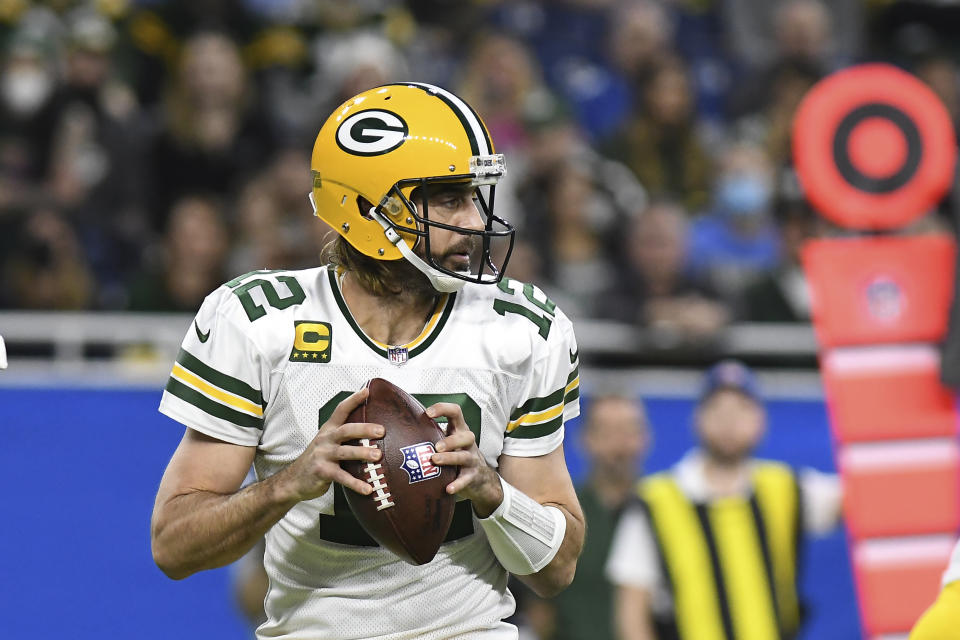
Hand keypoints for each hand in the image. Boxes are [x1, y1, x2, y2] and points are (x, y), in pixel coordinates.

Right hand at [277, 388, 383, 501]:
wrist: (293, 480)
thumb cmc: (317, 460)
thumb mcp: (327, 443)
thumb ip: (345, 437)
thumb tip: (373, 432)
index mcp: (329, 430)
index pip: (341, 410)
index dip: (353, 399)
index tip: (367, 391)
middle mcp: (326, 439)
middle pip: (346, 430)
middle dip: (364, 429)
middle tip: (381, 431)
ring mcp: (323, 455)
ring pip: (345, 452)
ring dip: (362, 453)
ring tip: (378, 456)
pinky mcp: (322, 472)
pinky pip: (342, 477)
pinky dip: (356, 483)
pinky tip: (368, 489)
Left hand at [427, 402, 503, 517]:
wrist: (481, 478)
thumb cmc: (457, 454)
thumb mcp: (449, 441)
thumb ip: (433, 433)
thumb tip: (403, 424)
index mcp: (459, 430)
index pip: (455, 412)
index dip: (443, 409)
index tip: (428, 413)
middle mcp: (467, 443)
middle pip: (465, 436)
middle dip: (450, 440)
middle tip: (436, 446)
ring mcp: (471, 459)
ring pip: (464, 456)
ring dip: (450, 458)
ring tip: (435, 460)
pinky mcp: (472, 476)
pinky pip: (466, 479)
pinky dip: (457, 484)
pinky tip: (448, 488)